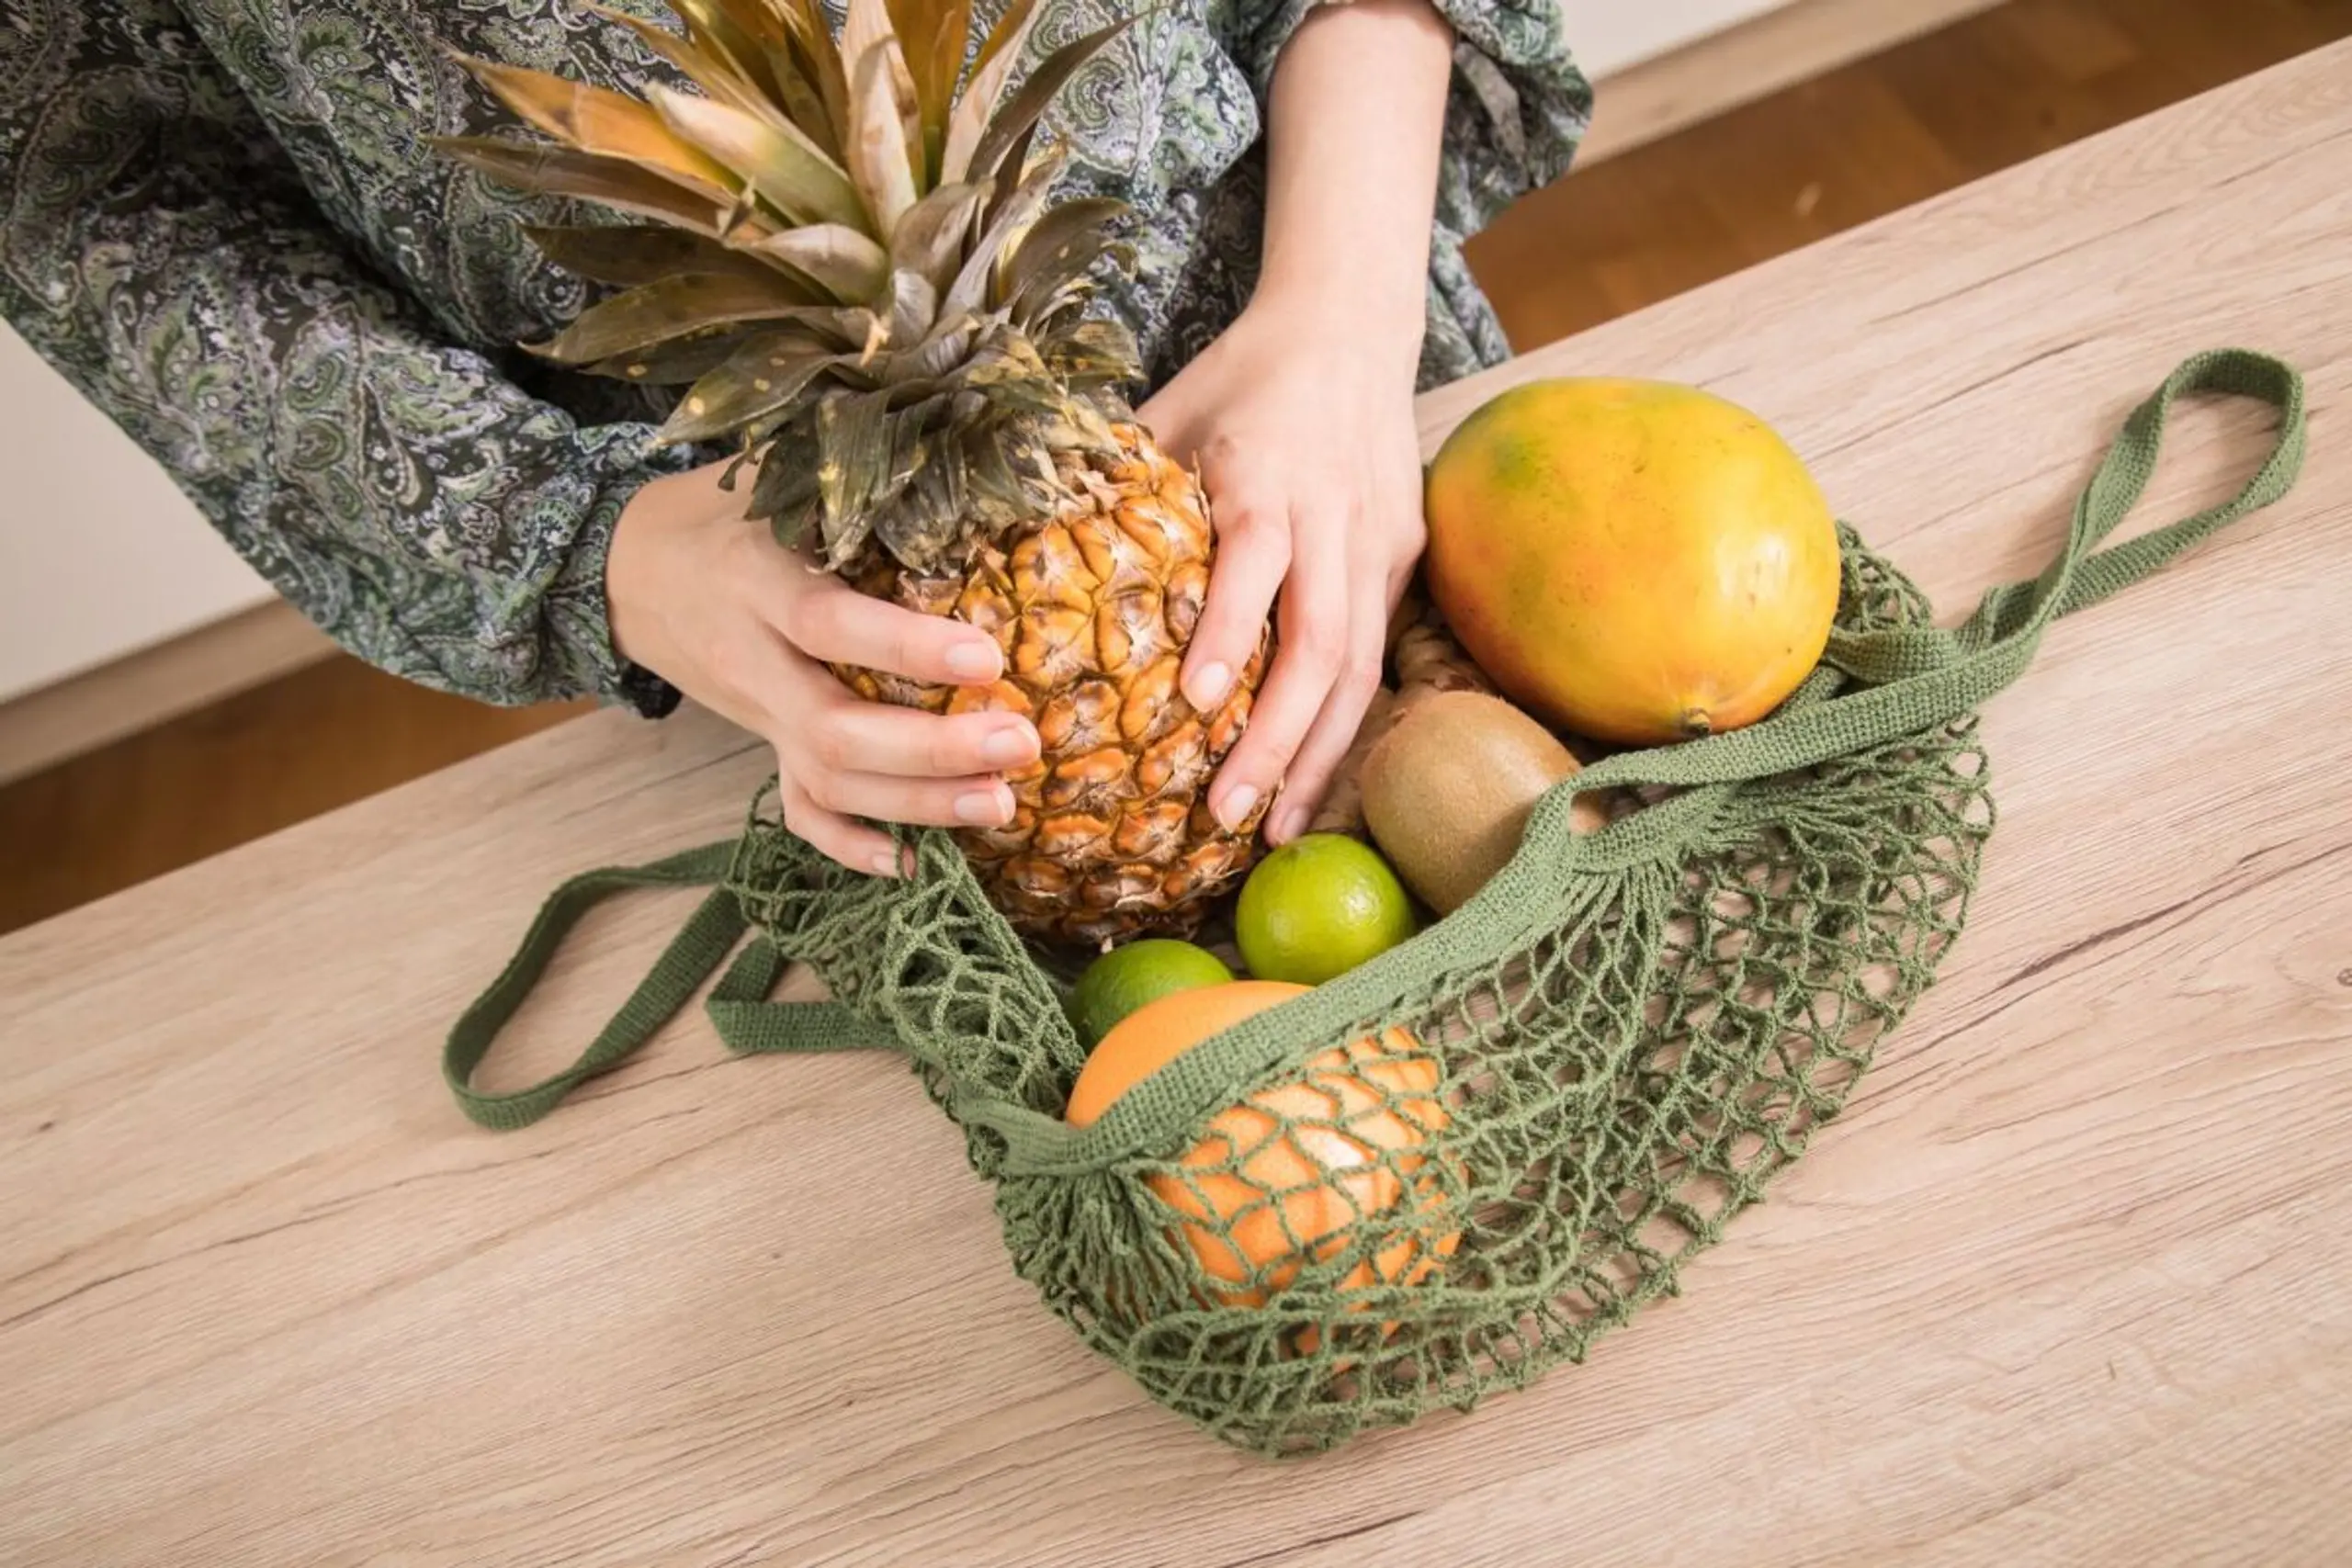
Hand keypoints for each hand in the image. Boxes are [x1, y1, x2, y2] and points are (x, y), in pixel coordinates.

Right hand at [605, 460, 1038, 875]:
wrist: (629, 568)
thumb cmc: (725, 511)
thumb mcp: (771, 475)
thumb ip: (850, 479)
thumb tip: (965, 458)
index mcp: (755, 580)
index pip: (829, 622)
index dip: (906, 647)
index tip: (986, 657)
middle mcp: (753, 659)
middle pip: (833, 727)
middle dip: (931, 749)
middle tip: (1019, 743)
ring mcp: (756, 713)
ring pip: (825, 778)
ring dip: (916, 804)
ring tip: (1001, 802)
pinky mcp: (760, 743)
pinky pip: (796, 808)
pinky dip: (849, 845)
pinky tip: (912, 865)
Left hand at [1140, 298, 1427, 845]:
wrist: (1351, 322)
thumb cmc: (1239, 377)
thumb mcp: (1168, 414)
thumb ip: (1116, 486)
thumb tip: (1023, 562)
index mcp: (1268, 469)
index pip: (1258, 558)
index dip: (1228, 631)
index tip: (1190, 701)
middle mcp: (1335, 513)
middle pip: (1322, 641)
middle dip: (1277, 737)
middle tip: (1226, 813)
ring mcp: (1379, 542)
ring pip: (1361, 667)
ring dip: (1317, 757)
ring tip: (1272, 830)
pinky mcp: (1403, 560)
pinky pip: (1374, 658)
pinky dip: (1339, 727)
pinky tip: (1304, 785)